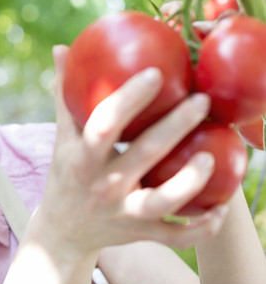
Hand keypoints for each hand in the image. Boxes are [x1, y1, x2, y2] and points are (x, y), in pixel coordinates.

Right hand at [35, 45, 228, 256]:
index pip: (104, 125)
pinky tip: (221, 209)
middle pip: (143, 155)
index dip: (129, 99)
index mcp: (82, 158)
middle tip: (202, 99)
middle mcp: (103, 186)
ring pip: (163, 201)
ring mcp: (123, 213)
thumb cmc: (67, 173)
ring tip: (211, 155)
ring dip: (191, 181)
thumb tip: (63, 48)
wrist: (63, 232)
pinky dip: (201, 227)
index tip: (156, 73)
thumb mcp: (62, 137)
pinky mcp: (140, 234)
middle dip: (175, 126)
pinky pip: (176, 235)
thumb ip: (65, 94)